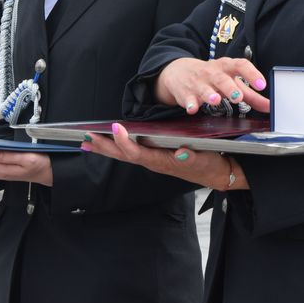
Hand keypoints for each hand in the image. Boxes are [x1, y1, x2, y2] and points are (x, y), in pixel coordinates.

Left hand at [84, 123, 246, 190]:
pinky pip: (131, 153)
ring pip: (124, 155)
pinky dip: (116, 148)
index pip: (138, 153)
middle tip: (85, 138)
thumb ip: (193, 157)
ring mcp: (153, 161)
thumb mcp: (206, 160)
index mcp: (163, 161)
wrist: (218, 174)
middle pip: (123, 155)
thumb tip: (181, 152)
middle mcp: (154, 162)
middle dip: (104, 147)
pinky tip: (108, 143)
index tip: (116, 128)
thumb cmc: (211, 164)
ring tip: (87, 141)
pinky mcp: (154, 158)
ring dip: (106, 148)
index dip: (125, 142)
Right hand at [156, 57, 268, 113]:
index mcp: (227, 67)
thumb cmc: (212, 77)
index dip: (252, 74)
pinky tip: (193, 109)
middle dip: (229, 87)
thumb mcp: (232, 81)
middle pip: (221, 78)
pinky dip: (190, 104)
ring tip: (215, 100)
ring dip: (210, 94)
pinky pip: (187, 98)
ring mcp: (198, 82)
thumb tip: (269, 106)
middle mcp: (212, 73)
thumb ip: (251, 95)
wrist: (179, 72)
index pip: (241, 65)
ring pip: (204, 87)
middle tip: (238, 97)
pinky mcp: (185, 92)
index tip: (262, 85)